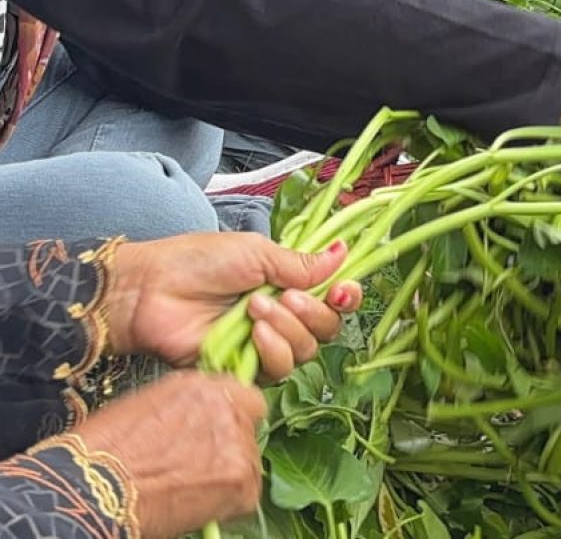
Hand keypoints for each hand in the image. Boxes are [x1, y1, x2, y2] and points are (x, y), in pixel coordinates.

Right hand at [72, 373, 265, 538]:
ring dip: (229, 477)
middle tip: (201, 470)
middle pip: (249, 427)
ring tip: (190, 493)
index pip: (241, 397)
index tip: (216, 436)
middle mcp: (225, 406)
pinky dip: (226, 506)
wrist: (91, 490)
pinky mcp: (239, 478)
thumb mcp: (146, 407)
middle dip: (231, 447)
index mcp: (202, 385)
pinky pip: (246, 495)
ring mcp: (237, 440)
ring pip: (250, 461)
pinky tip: (195, 509)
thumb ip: (185, 408)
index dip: (231, 418)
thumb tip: (197, 423)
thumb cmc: (103, 454)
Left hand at [106, 234, 361, 375]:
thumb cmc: (198, 262)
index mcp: (287, 282)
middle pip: (326, 328)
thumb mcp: (256, 253)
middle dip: (313, 313)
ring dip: (288, 329)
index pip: (332, 296)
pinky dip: (273, 351)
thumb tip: (343, 252)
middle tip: (285, 296)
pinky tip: (253, 334)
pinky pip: (278, 371)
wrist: (151, 291)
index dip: (345, 296)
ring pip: (305, 351)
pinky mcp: (244, 369)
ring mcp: (263, 344)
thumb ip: (300, 263)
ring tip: (256, 310)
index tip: (342, 291)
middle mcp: (282, 314)